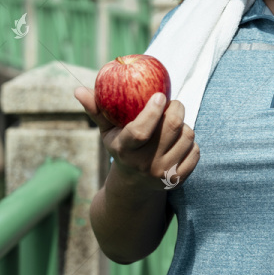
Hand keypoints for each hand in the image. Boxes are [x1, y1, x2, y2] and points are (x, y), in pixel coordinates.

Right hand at [74, 86, 199, 190]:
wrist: (134, 185)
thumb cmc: (121, 147)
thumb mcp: (107, 132)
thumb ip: (96, 110)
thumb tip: (79, 89)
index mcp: (124, 150)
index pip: (140, 131)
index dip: (153, 111)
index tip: (160, 95)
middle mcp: (144, 164)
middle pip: (171, 128)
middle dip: (176, 108)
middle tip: (173, 103)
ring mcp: (162, 174)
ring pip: (187, 136)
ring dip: (184, 124)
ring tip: (173, 124)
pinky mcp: (178, 179)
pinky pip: (195, 152)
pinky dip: (191, 142)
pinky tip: (180, 141)